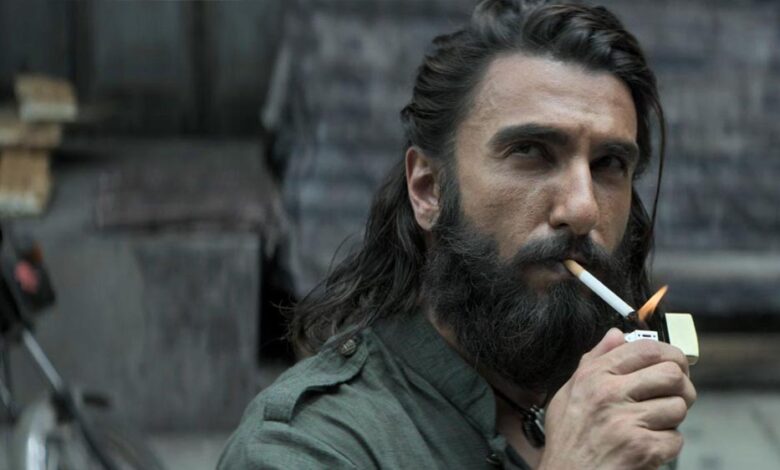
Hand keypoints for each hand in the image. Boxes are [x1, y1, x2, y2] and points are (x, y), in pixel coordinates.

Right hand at [538, 328, 696, 469]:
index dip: (670, 354)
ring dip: (672, 419)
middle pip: (671, 374)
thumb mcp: (568, 392)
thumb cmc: (568, 439)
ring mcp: (626, 421)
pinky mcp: (642, 448)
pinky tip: (647, 446)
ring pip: (678, 407)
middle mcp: (609, 394)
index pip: (646, 349)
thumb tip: (615, 336)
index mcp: (593, 376)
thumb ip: (592, 360)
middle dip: (681, 386)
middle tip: (674, 395)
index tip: (675, 363)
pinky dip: (667, 445)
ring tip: (653, 425)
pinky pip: (676, 439)